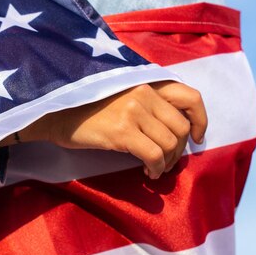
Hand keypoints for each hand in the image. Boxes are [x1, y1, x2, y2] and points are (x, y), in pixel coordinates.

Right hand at [12, 81, 206, 179]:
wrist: (55, 112)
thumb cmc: (86, 107)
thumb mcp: (121, 95)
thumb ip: (147, 102)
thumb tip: (174, 129)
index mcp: (145, 82)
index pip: (190, 96)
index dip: (200, 119)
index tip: (196, 137)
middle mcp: (143, 92)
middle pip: (181, 127)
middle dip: (179, 149)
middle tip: (167, 161)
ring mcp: (133, 110)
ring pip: (170, 143)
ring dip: (168, 162)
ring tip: (155, 168)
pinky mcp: (122, 131)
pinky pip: (155, 155)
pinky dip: (157, 168)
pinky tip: (148, 172)